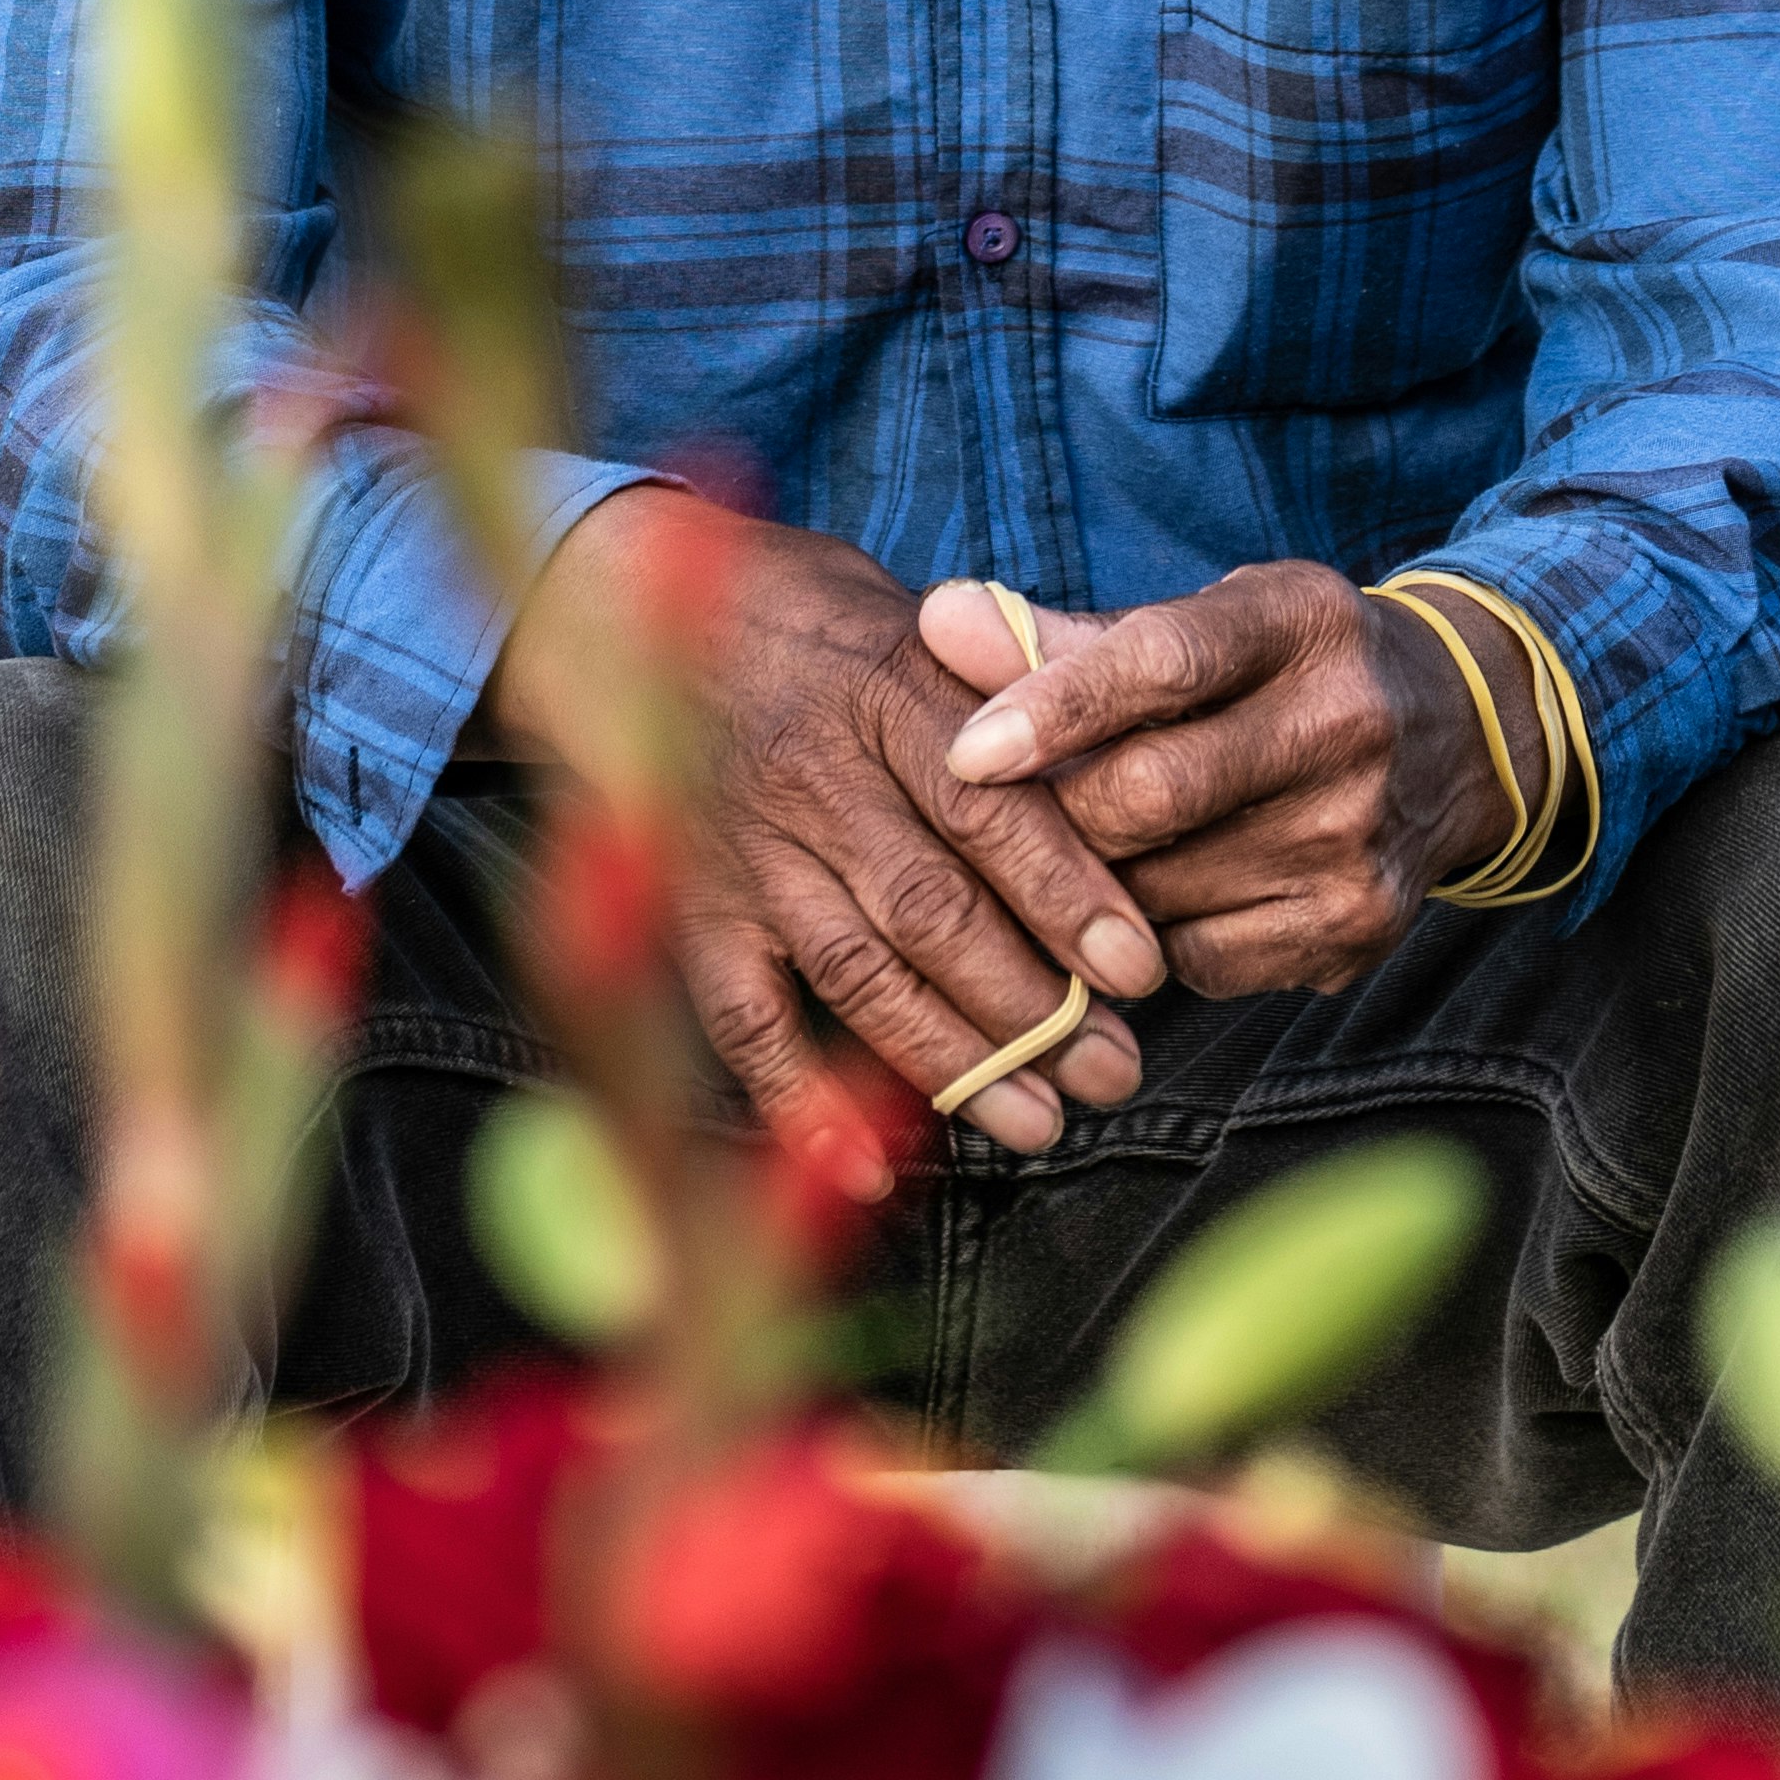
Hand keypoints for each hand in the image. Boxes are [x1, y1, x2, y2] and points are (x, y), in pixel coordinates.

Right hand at [490, 495, 1163, 1168]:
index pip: (992, 811)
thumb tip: (1129, 758)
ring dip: (955, 1062)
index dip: (1069, 894)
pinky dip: (803, 1100)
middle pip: (933, 910)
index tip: (1140, 966)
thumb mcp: (918, 619)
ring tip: (1042, 1124)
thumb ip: (1009, 687)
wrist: (639, 611)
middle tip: (1117, 1068)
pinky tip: (869, 1167)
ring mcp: (746, 851)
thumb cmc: (820, 624)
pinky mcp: (694, 911)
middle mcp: (815, 775)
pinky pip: (745, 1019)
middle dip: (1035, 1005)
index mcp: (888, 690)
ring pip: (858, 974)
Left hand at [919, 561, 1527, 1002]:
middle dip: (1056, 818)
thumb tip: (937, 620)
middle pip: (1149, 796)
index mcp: (1298, 622)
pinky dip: (1156, 940)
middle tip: (1007, 820)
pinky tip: (1171, 892)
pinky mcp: (1358, 928)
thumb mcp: (1203, 626)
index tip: (965, 752)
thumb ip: (1063, 638)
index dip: (1053, 708)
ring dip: (1097, 886)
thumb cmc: (1283, 671)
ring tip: (1090, 853)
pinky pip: (1198, 960)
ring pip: (1158, 893)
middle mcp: (1345, 724)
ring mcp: (1357, 836)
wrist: (1460, 735)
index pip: (1160, 661)